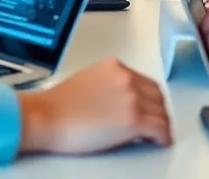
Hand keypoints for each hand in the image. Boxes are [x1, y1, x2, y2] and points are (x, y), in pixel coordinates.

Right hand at [17, 59, 171, 154]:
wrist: (46, 116)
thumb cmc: (58, 105)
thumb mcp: (89, 81)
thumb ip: (110, 85)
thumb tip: (120, 102)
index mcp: (115, 67)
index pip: (145, 82)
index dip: (150, 98)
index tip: (151, 107)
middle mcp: (126, 78)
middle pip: (157, 95)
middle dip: (159, 110)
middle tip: (158, 122)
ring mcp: (131, 98)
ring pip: (161, 112)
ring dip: (162, 124)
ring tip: (158, 135)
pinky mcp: (133, 119)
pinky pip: (160, 128)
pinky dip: (163, 136)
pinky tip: (159, 141)